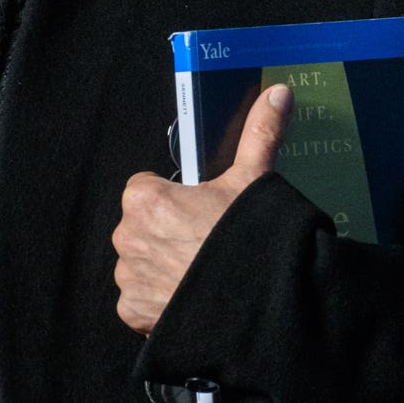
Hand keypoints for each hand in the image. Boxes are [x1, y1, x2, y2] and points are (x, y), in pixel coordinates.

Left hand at [113, 82, 289, 332]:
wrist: (255, 301)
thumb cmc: (248, 238)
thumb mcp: (255, 180)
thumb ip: (260, 133)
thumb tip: (277, 93)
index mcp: (144, 198)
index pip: (145, 189)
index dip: (173, 199)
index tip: (196, 210)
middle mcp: (126, 235)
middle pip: (142, 227)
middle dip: (167, 233)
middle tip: (204, 243)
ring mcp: (128, 276)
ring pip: (141, 264)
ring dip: (162, 267)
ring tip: (200, 271)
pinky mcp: (133, 310)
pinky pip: (139, 301)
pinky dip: (158, 301)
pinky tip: (188, 297)